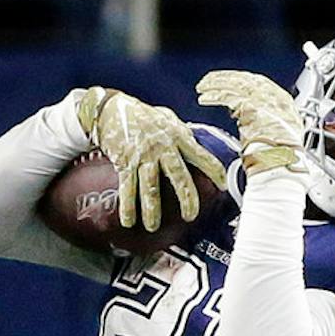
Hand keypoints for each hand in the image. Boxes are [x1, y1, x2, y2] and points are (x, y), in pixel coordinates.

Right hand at [76, 86, 225, 232]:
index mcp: (178, 137)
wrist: (112, 108)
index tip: (222, 187)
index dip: (214, 172)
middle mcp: (162, 147)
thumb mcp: (168, 119)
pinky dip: (127, 207)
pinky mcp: (124, 162)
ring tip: (153, 227)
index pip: (201, 156)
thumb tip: (196, 147)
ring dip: (152, 210)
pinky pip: (126, 188)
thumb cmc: (143, 116)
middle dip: (186, 198)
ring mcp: (143, 156)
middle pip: (178, 176)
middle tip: (190, 217)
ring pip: (150, 187)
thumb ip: (182, 135)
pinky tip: (128, 221)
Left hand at [194, 69, 304, 176]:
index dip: (242, 81)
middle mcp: (275, 97)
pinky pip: (228, 96)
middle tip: (211, 80)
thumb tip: (243, 121)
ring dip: (216, 84)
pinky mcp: (251, 106)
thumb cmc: (278, 158)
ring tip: (202, 87)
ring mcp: (264, 100)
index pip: (260, 83)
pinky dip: (214, 96)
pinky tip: (204, 98)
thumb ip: (261, 123)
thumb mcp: (275, 135)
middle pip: (247, 80)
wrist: (281, 164)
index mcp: (284, 103)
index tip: (229, 82)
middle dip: (227, 78)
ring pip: (236, 84)